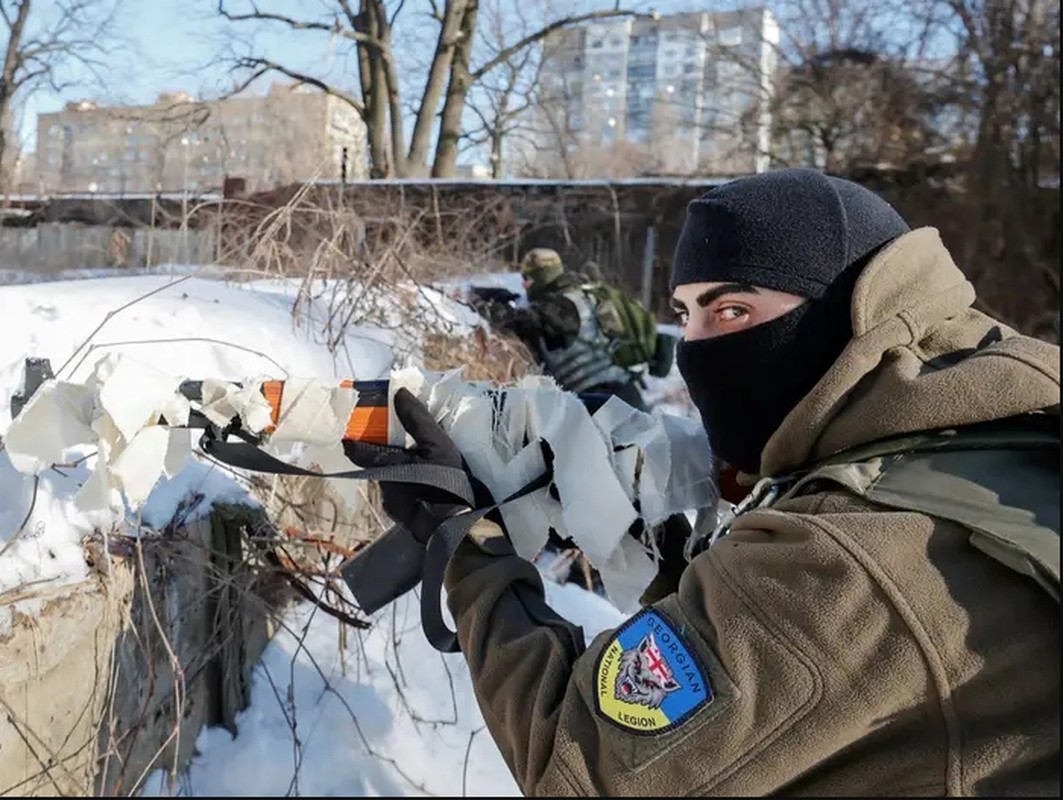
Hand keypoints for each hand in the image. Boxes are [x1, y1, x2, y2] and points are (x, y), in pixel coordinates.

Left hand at [343, 388, 470, 541]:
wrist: (460, 527)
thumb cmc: (447, 482)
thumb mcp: (437, 443)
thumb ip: (416, 419)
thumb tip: (398, 393)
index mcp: (386, 465)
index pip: (357, 451)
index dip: (353, 439)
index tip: (353, 430)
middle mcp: (383, 486)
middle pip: (378, 465)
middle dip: (389, 455)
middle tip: (407, 446)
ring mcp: (392, 505)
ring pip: (391, 481)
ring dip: (401, 473)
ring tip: (424, 468)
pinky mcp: (403, 518)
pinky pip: (401, 496)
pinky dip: (410, 489)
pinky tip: (428, 487)